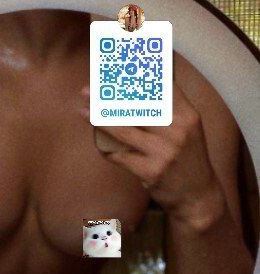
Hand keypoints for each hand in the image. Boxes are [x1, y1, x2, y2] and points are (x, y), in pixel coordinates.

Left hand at [80, 83, 225, 229]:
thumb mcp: (188, 130)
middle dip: (107, 97)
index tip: (113, 70)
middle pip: (135, 106)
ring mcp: (164, 151)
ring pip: (123, 130)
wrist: (197, 196)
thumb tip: (141, 87)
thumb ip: (170, 109)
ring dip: (99, 120)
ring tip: (83, 112)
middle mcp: (177, 130)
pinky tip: (100, 147)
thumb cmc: (187, 159)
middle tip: (88, 91)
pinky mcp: (151, 171)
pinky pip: (121, 157)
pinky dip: (108, 151)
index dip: (134, 77)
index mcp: (187, 115)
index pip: (159, 88)